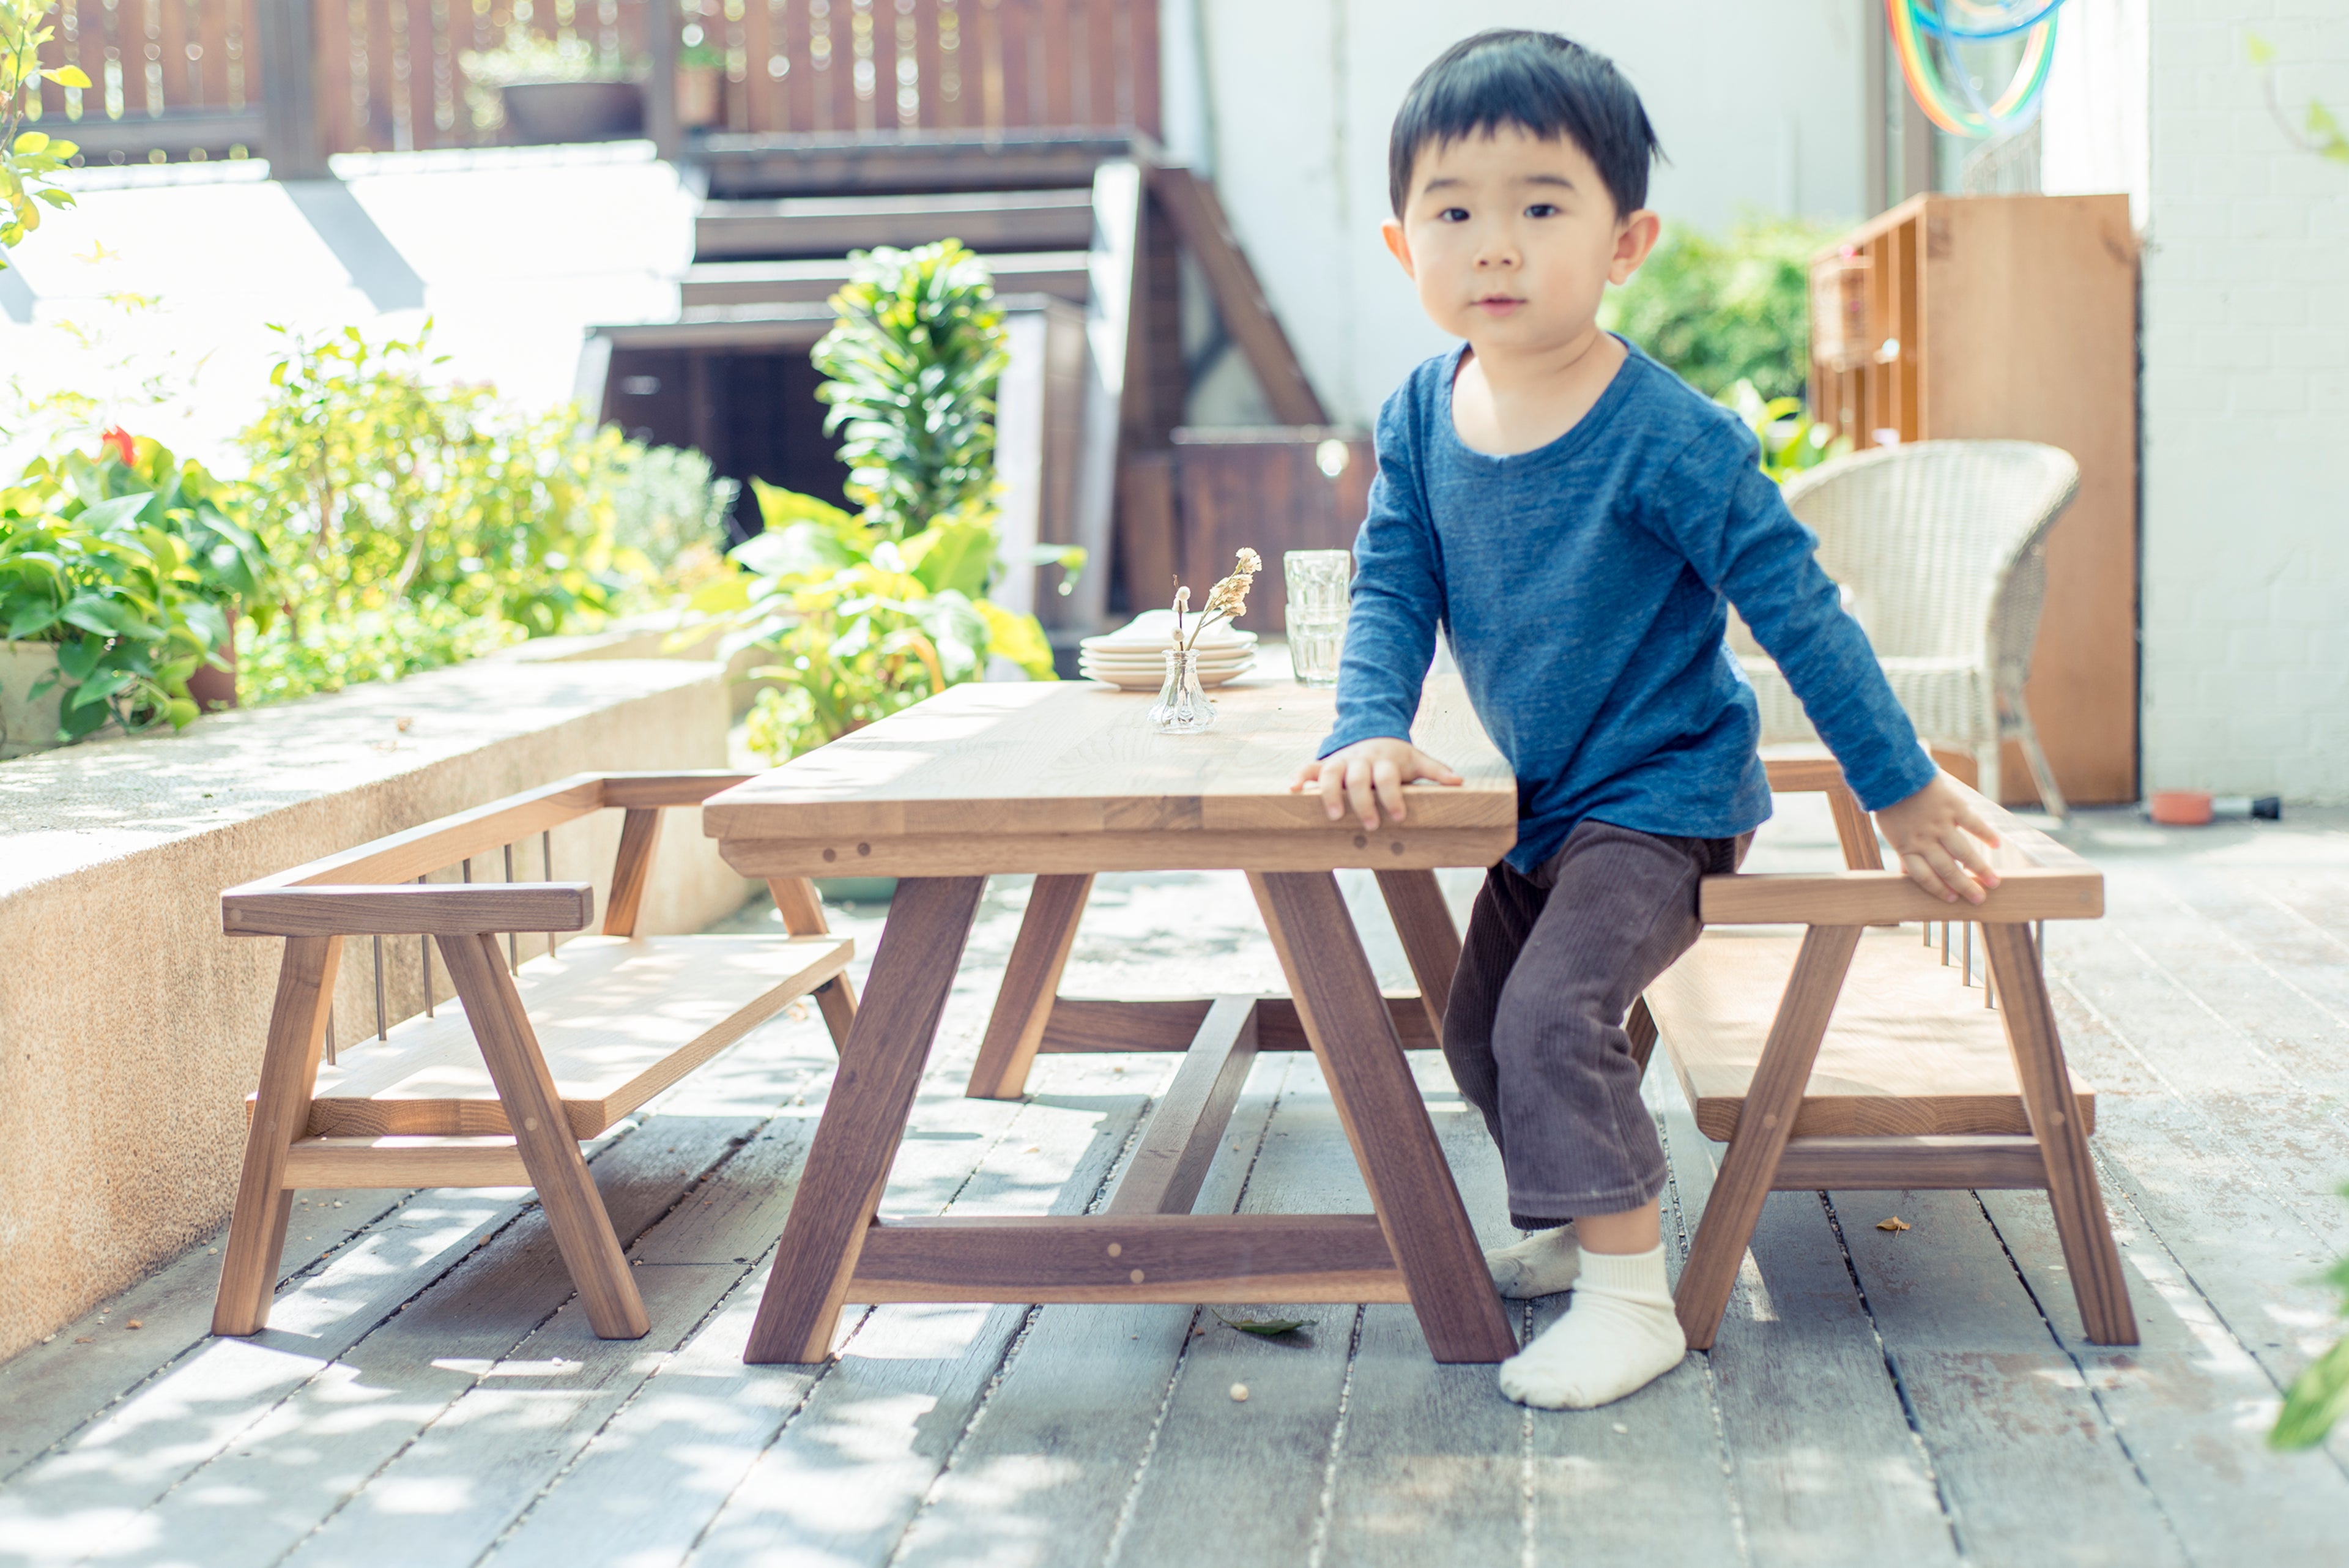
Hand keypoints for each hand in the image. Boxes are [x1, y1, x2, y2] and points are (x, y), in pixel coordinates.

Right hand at [1291, 737, 1462, 829]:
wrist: (1372, 730)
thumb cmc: (1396, 757)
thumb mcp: (1417, 760)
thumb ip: (1436, 771)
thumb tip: (1459, 783)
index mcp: (1384, 760)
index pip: (1387, 777)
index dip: (1392, 795)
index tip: (1399, 816)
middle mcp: (1361, 759)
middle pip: (1358, 777)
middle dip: (1363, 801)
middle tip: (1370, 825)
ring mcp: (1341, 760)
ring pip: (1330, 772)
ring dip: (1330, 793)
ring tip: (1335, 816)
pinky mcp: (1325, 763)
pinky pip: (1308, 768)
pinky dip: (1298, 777)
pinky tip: (1291, 790)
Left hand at [1874, 774, 2001, 904]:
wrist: (1893, 775)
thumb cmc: (1892, 806)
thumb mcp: (1892, 833)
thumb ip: (1905, 853)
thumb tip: (1905, 875)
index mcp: (1907, 848)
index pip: (1924, 876)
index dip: (1938, 889)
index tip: (1952, 900)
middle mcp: (1924, 839)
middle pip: (1946, 869)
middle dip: (1964, 886)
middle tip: (1979, 899)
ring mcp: (1940, 823)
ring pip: (1963, 852)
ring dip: (1980, 868)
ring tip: (1993, 882)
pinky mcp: (1952, 806)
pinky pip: (1972, 823)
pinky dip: (1986, 834)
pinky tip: (1996, 845)